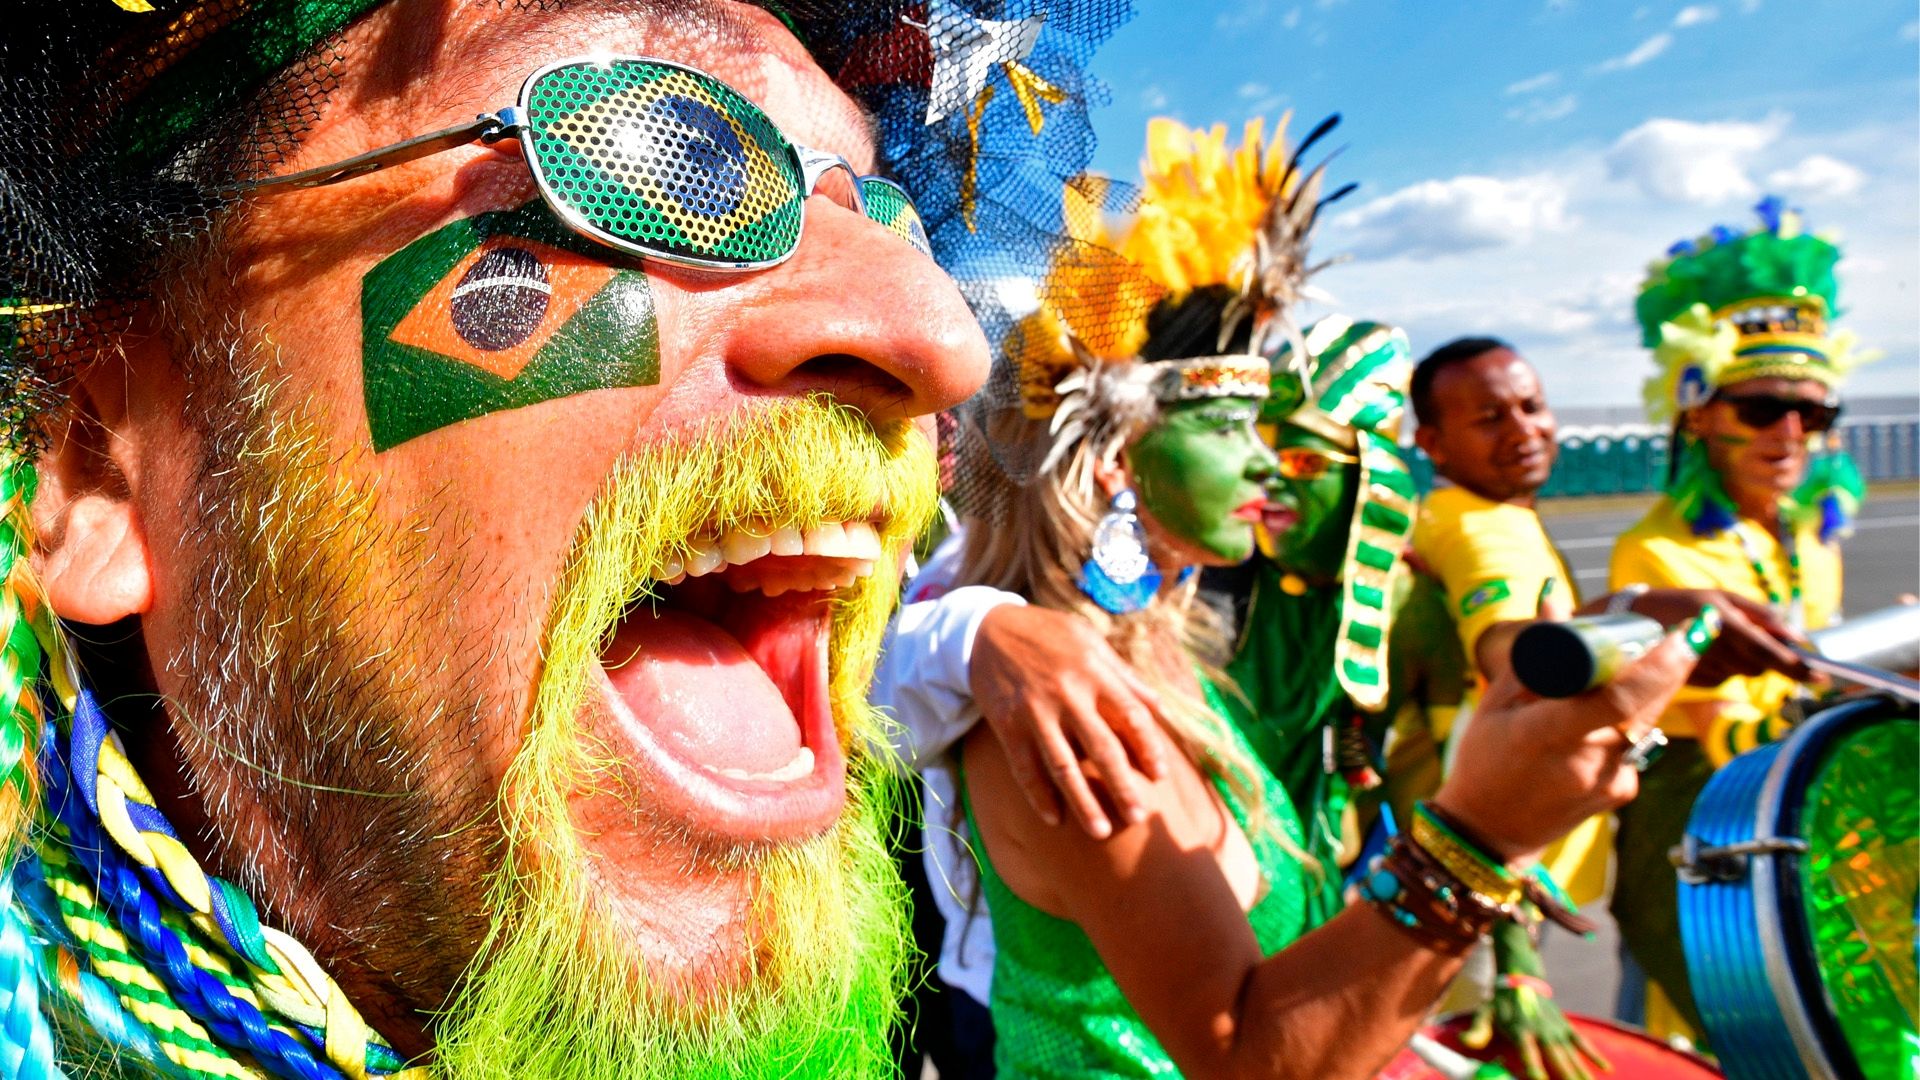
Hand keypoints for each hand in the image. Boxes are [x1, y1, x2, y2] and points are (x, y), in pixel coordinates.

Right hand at [969, 604, 1168, 837]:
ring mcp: (1036, 712)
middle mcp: (1068, 694)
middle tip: (1139, 818)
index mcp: (1095, 672)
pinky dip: (1038, 796)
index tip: (1161, 777)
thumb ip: (1126, 676)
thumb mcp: (1091, 642)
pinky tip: (1053, 819)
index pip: (1132, 716)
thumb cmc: (1048, 636)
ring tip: (1100, 832)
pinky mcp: (1008, 726)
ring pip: (1064, 766)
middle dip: (1122, 787)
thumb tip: (1161, 710)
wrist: (987, 630)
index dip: (1149, 748)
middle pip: (1102, 749)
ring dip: (1083, 803)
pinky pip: (1025, 768)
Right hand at [1432, 624, 1702, 862]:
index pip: (1619, 697)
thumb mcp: (1496, 703)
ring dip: (1654, 687)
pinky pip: (1637, 742)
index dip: (1660, 663)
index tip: (1687, 631)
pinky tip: (1603, 716)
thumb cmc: (1485, 760)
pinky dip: (1628, 720)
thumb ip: (1534, 652)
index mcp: (1547, 735)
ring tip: (1650, 659)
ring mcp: (1611, 781)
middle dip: (1675, 663)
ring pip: (1647, 720)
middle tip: (1692, 627)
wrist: (1491, 834)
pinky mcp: (1624, 791)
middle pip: (1648, 703)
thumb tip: (1555, 595)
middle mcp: (1588, 761)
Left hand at [1464, 921, 1608, 1079]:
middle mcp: (1542, 1032)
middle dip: (1566, 1077)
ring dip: (1582, 1072)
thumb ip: (1477, 1031)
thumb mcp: (1484, 1014)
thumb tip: (1465, 1042)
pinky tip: (1606, 1069)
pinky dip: (1594, 1055)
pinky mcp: (1566, 1027)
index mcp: (1521, 1031)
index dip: (1535, 1070)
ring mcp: (1556, 1030)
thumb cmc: (1500, 1003)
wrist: (1521, 978)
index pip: (1529, 1055)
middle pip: (1556, 1059)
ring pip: (1572, 1055)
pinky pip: (1582, 1043)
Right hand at [1620, 588, 1813, 685]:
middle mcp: (1711, 646)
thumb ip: (1763, 616)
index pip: (1767, 650)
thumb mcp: (1724, 598)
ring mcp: (1700, 666)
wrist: (1635, 618)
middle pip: (1758, 667)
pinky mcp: (1691, 680)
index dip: (1796, 666)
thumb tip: (1797, 638)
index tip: (1822, 678)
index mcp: (1722, 621)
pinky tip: (1704, 652)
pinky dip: (1722, 667)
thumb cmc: (1687, 603)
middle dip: (1763, 658)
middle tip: (1747, 638)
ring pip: (1741, 673)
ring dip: (1740, 661)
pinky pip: (1722, 680)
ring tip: (1717, 640)